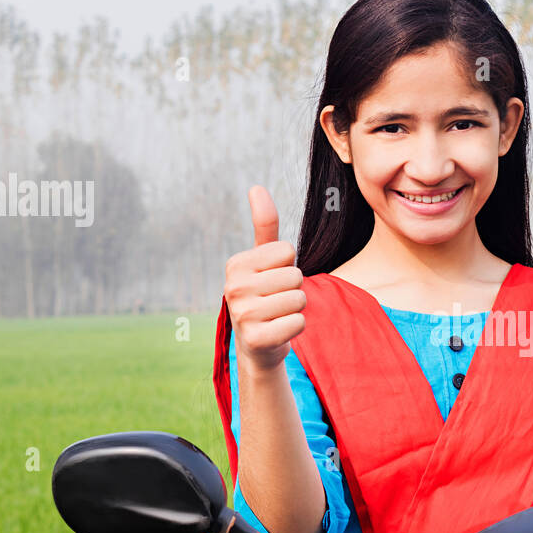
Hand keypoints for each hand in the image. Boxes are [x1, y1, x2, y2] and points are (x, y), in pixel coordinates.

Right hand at [223, 186, 305, 372]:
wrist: (257, 345)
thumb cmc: (265, 296)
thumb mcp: (264, 260)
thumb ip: (265, 225)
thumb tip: (257, 187)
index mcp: (236, 264)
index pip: (288, 250)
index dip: (288, 266)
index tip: (273, 280)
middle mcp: (233, 287)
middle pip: (295, 276)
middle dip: (294, 289)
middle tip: (277, 301)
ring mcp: (243, 315)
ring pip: (299, 299)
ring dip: (296, 309)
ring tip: (278, 315)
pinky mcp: (256, 339)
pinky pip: (298, 323)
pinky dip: (296, 328)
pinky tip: (279, 331)